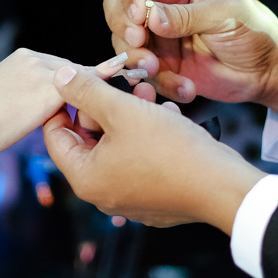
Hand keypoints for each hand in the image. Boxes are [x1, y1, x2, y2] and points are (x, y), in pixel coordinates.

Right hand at [0, 49, 132, 160]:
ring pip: (82, 79)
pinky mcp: (45, 89)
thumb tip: (52, 109)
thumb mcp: (5, 100)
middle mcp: (32, 58)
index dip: (83, 81)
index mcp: (22, 58)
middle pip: (75, 70)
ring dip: (104, 86)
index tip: (106, 84)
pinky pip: (81, 91)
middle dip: (96, 83)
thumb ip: (29, 96)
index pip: (62, 68)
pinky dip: (102, 94)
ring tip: (133, 87)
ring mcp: (39, 71)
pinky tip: (122, 97)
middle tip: (128, 85)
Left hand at [43, 67, 264, 230]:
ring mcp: (129, 199)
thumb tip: (60, 78)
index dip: (64, 103)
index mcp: (85, 178)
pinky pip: (139, 160)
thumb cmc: (170, 150)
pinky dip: (147, 136)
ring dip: (130, 116)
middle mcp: (103, 195)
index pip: (56, 135)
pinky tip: (167, 117)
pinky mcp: (154, 199)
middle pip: (89, 140)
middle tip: (123, 83)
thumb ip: (86, 91)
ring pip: (117, 146)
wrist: (222, 186)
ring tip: (149, 95)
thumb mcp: (123, 110)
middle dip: (105, 106)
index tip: (80, 82)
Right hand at [104, 0, 277, 119]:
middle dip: (123, 25)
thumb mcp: (226, 14)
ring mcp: (159, 38)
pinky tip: (185, 89)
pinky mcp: (162, 67)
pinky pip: (144, 74)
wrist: (270, 71)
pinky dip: (160, 84)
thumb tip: (151, 18)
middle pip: (118, 6)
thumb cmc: (255, 30)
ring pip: (124, 43)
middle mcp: (162, 7)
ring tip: (159, 70)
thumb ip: (187, 15)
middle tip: (137, 43)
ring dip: (136, 58)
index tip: (138, 15)